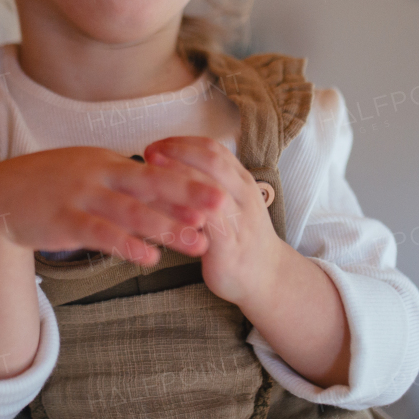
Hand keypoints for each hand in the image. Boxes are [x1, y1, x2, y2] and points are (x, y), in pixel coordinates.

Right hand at [0, 146, 222, 266]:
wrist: (0, 196)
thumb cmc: (52, 186)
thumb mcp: (89, 173)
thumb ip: (124, 181)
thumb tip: (167, 190)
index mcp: (108, 162)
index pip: (156, 171)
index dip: (189, 181)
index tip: (221, 190)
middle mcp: (98, 175)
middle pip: (151, 185)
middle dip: (188, 196)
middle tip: (221, 207)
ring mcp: (80, 197)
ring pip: (130, 212)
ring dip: (166, 227)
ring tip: (196, 242)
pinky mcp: (63, 221)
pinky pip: (100, 234)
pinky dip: (126, 245)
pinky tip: (148, 257)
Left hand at [143, 136, 284, 305]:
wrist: (268, 276)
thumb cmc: (240, 237)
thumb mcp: (231, 203)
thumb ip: (210, 184)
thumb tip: (172, 163)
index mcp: (242, 181)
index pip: (214, 150)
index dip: (183, 142)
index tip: (158, 143)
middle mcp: (244, 195)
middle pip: (211, 161)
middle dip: (178, 152)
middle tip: (149, 152)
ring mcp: (239, 220)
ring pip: (209, 188)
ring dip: (177, 175)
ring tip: (150, 172)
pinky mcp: (229, 247)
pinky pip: (205, 222)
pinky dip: (182, 209)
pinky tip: (160, 207)